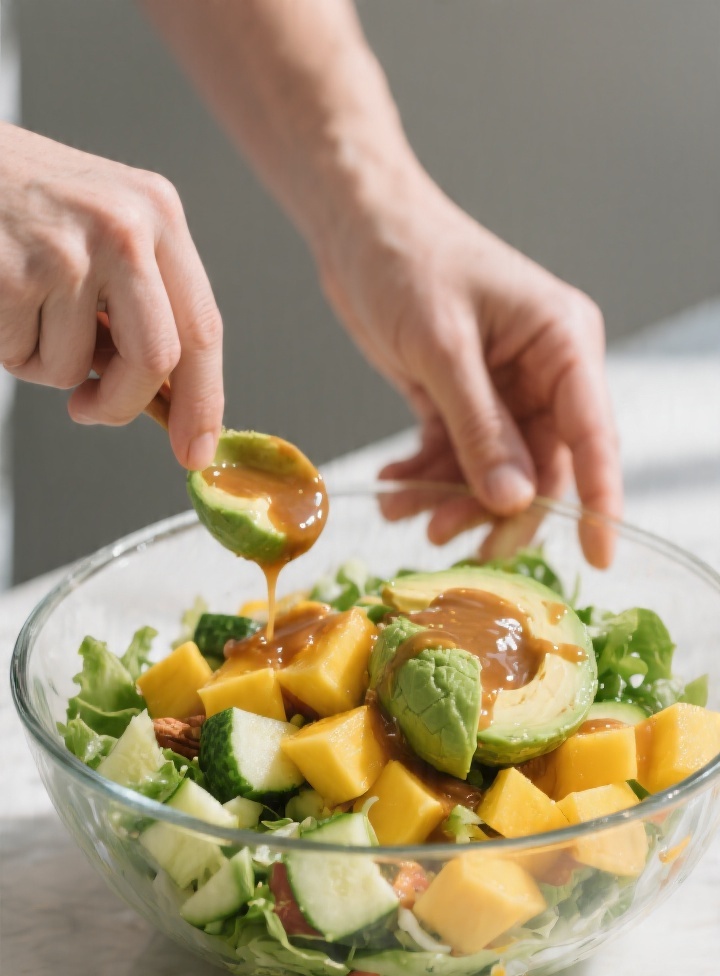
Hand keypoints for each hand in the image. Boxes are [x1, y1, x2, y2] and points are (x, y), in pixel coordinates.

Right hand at [0, 124, 222, 468]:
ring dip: (44, 361)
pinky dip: (7, 348)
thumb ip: (140, 297)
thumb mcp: (98, 223)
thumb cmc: (15, 196)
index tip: (196, 449)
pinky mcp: (15, 278)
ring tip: (20, 302)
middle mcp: (123, 228)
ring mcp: (67, 253)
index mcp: (157, 212)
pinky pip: (24, 358)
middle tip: (88, 409)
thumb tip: (166, 395)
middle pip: (155, 360)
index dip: (203, 400)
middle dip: (122, 404)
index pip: (202, 326)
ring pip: (78, 368)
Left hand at [318, 165, 620, 566]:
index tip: (600, 557)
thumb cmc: (406, 259)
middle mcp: (543, 370)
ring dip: (449, 498)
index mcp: (563, 343)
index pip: (593, 435)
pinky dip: (427, 477)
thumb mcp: (442, 348)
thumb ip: (479, 428)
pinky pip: (457, 456)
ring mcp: (504, 388)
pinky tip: (392, 486)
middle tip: (444, 538)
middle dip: (494, 508)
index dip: (599, 501)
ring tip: (400, 510)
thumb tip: (514, 500)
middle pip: (540, 467)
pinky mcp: (462, 399)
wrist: (355, 225)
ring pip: (494, 471)